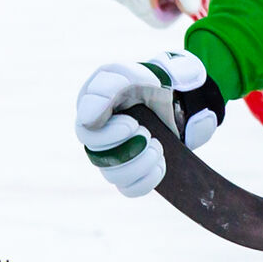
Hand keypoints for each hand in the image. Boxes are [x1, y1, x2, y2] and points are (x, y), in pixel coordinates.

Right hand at [75, 51, 223, 196]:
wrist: (176, 96)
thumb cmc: (154, 81)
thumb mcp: (142, 72)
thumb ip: (119, 84)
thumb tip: (93, 117)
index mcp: (96, 103)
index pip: (87, 123)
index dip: (108, 132)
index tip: (132, 124)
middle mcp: (97, 132)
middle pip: (96, 153)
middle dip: (125, 147)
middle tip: (146, 133)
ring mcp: (111, 154)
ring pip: (113, 175)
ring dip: (139, 164)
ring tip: (157, 146)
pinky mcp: (128, 171)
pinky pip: (129, 189)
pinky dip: (147, 180)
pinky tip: (160, 164)